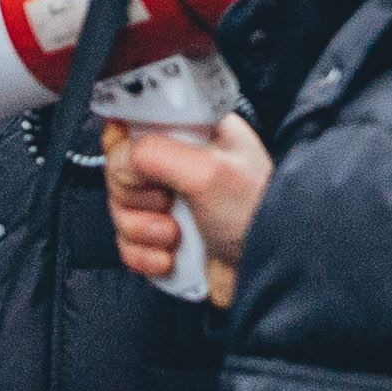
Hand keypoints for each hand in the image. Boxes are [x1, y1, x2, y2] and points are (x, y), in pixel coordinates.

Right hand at [101, 116, 269, 303]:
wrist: (272, 270)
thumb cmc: (259, 214)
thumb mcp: (208, 171)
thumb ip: (155, 152)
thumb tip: (121, 156)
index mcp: (194, 131)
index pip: (135, 120)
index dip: (126, 143)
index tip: (136, 162)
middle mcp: (179, 163)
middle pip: (120, 170)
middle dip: (136, 195)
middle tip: (168, 201)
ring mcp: (169, 202)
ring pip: (120, 209)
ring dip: (142, 229)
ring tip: (176, 235)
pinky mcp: (162, 238)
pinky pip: (128, 243)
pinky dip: (145, 255)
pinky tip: (171, 256)